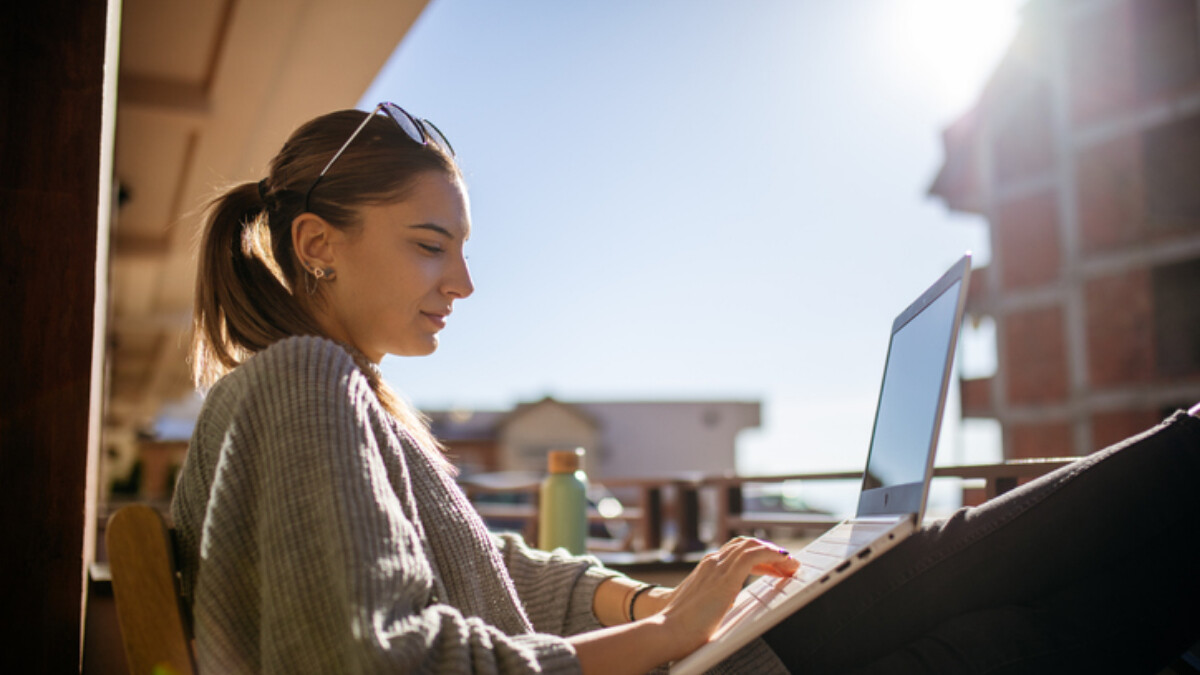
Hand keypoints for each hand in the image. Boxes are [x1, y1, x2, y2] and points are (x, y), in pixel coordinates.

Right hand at [654, 537, 798, 660]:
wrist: (666, 631)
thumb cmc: (680, 626)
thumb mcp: (701, 606)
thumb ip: (714, 600)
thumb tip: (725, 606)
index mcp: (706, 568)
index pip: (736, 550)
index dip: (757, 554)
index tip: (773, 567)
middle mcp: (712, 562)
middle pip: (746, 543)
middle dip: (769, 551)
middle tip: (786, 565)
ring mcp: (718, 568)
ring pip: (752, 545)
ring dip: (775, 552)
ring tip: (791, 564)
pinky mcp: (726, 579)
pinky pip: (755, 556)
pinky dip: (773, 555)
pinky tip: (784, 561)